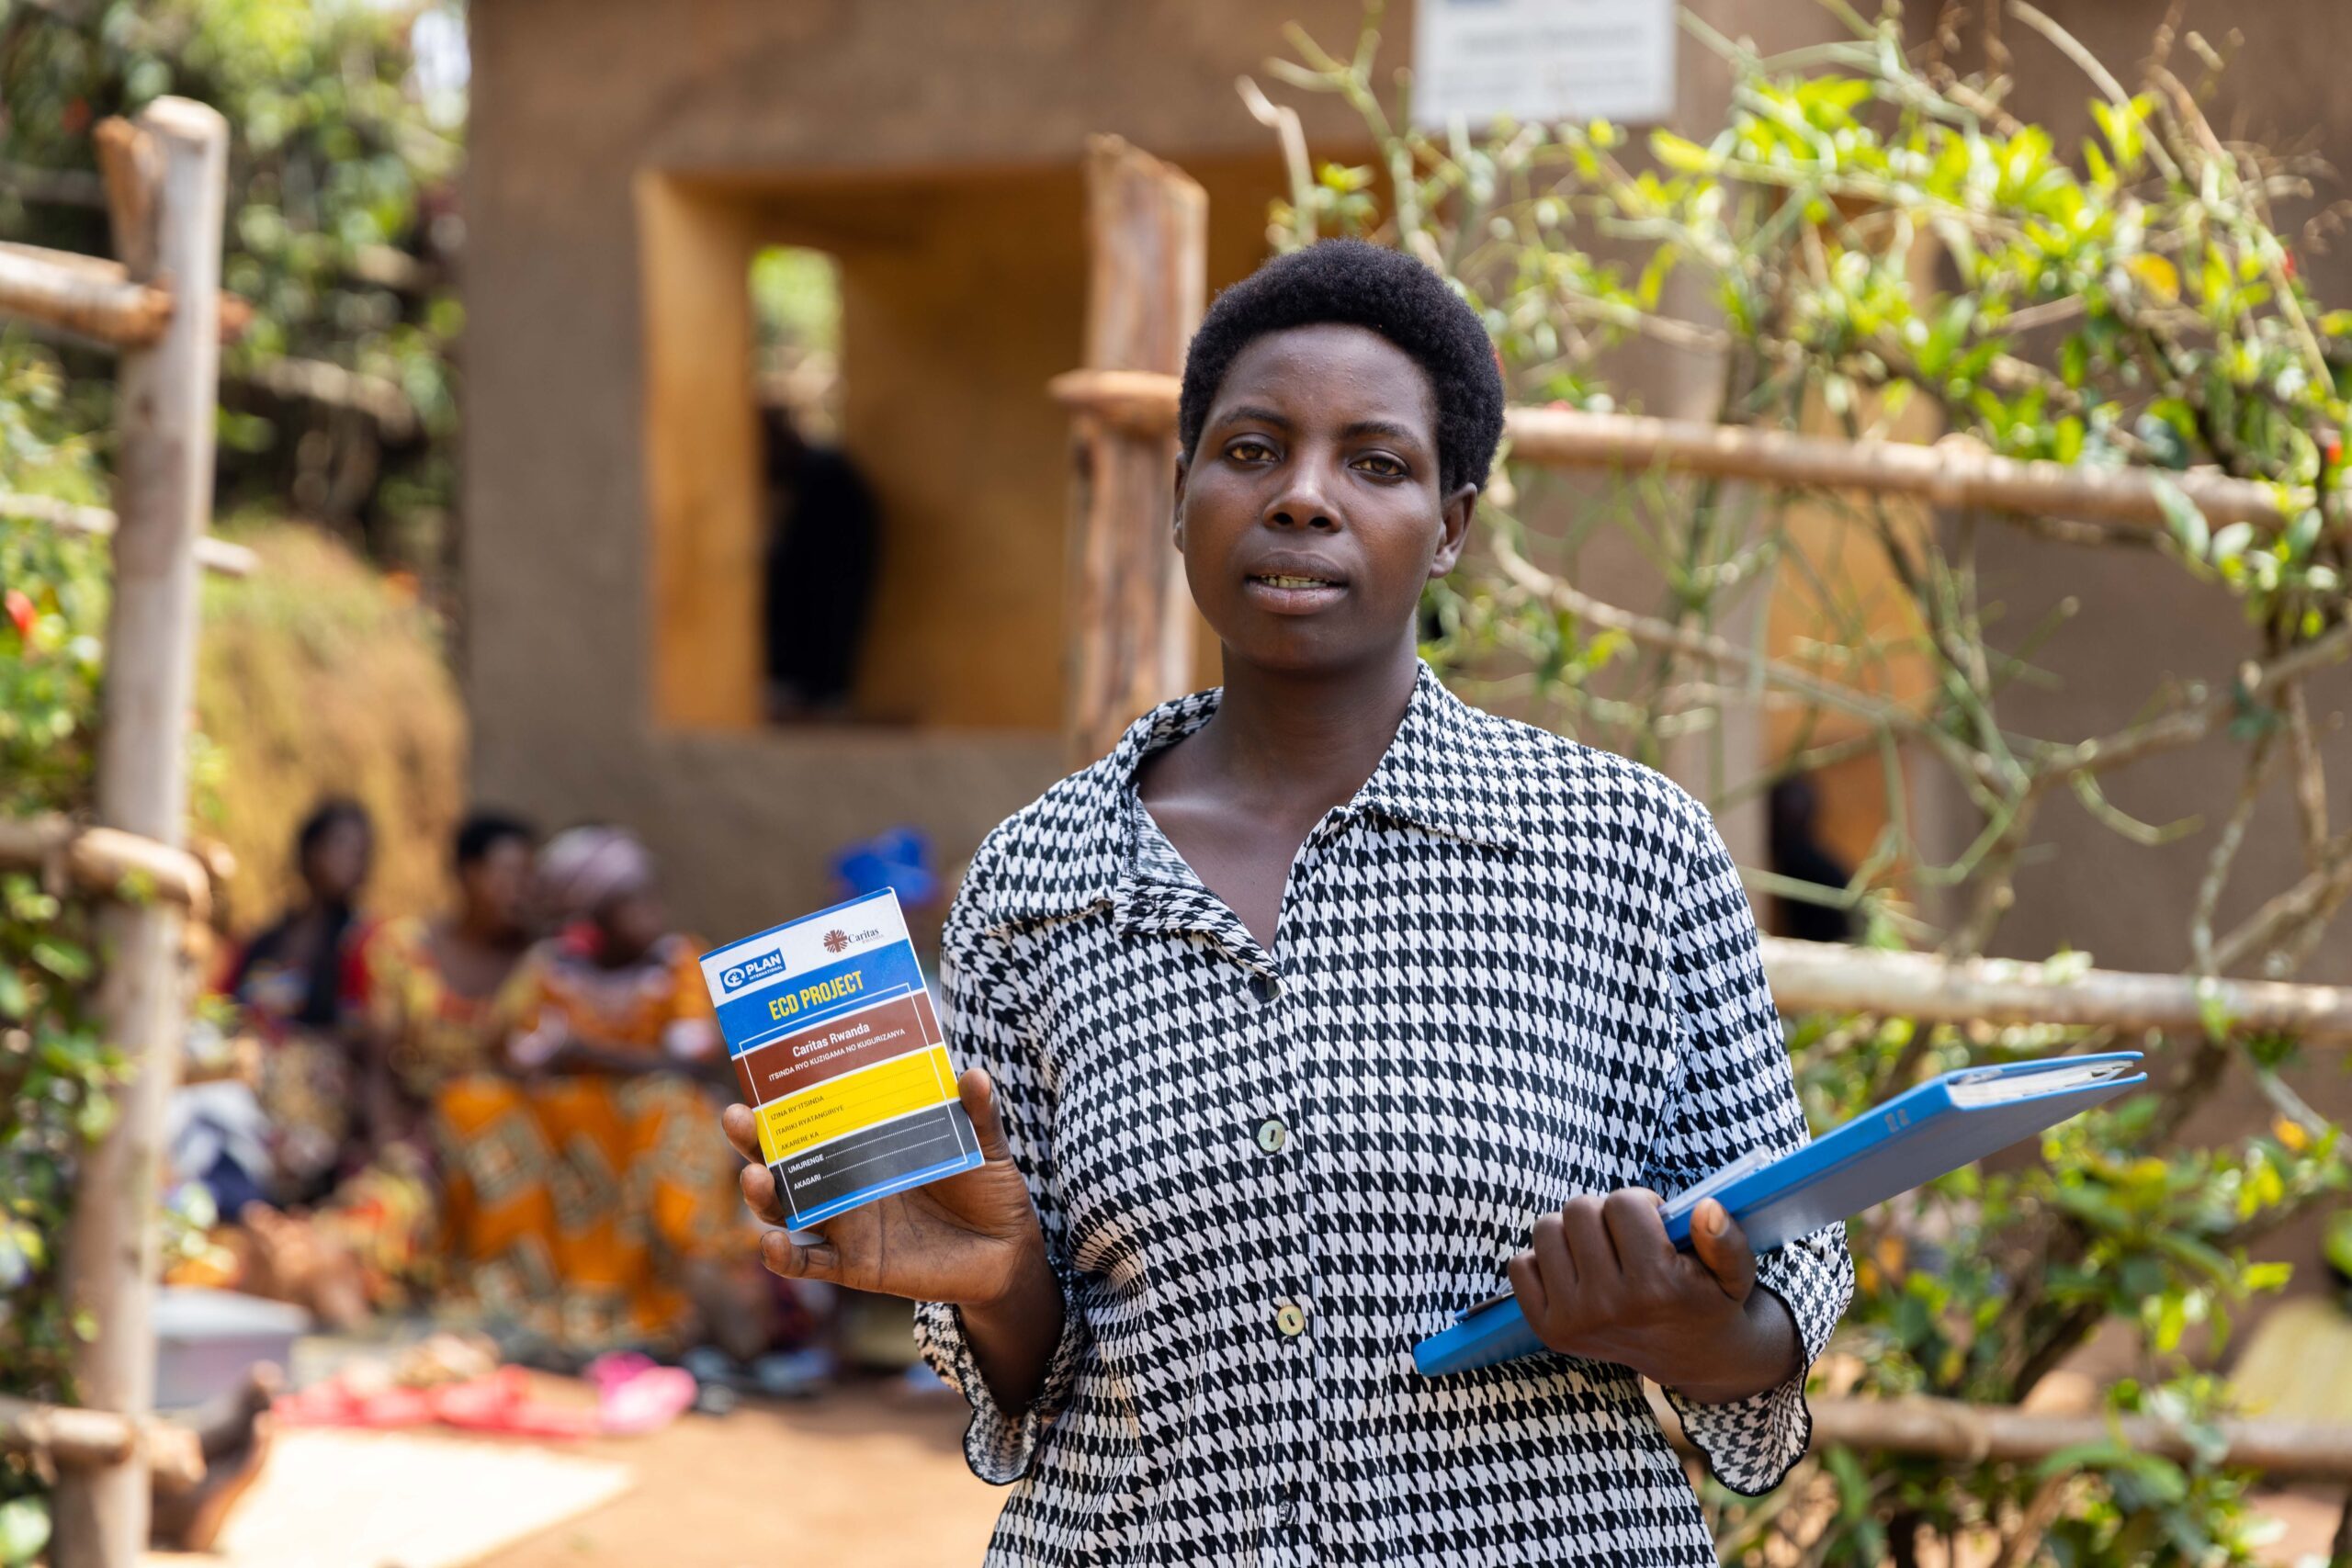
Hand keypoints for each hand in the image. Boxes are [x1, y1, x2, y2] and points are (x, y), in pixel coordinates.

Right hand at [721, 1068, 1047, 1308]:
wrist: (1007, 1251)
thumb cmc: (988, 1188)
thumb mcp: (984, 1145)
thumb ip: (977, 1113)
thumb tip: (972, 1073)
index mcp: (868, 1144)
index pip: (816, 1117)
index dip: (783, 1099)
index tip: (761, 1073)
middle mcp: (846, 1181)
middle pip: (784, 1159)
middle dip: (753, 1141)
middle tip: (736, 1118)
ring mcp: (845, 1223)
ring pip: (786, 1208)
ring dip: (762, 1195)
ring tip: (755, 1176)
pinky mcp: (854, 1264)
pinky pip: (808, 1263)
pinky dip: (784, 1257)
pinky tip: (771, 1244)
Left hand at [1506, 1189, 1798, 1402]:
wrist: (1694, 1357)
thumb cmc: (1710, 1300)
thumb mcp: (1736, 1272)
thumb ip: (1726, 1239)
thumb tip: (1705, 1207)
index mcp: (1656, 1287)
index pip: (1622, 1202)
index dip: (1641, 1203)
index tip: (1654, 1223)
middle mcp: (1610, 1306)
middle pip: (1579, 1209)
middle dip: (1605, 1213)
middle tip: (1626, 1237)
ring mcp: (1574, 1321)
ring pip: (1546, 1229)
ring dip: (1572, 1232)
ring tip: (1602, 1251)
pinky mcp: (1548, 1330)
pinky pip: (1520, 1265)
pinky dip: (1545, 1259)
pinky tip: (1577, 1272)